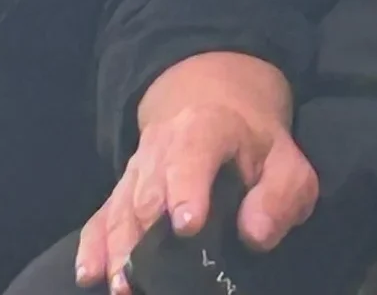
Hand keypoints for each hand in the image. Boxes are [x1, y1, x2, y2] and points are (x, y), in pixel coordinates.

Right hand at [74, 53, 317, 292]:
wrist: (216, 101)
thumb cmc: (255, 144)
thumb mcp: (286, 161)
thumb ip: (280, 195)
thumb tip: (255, 234)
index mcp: (208, 128)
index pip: (194, 152)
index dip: (188, 187)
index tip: (188, 226)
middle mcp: (163, 147)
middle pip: (148, 190)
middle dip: (145, 236)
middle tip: (146, 278)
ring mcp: (138, 169)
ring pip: (122, 207)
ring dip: (119, 248)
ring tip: (123, 286)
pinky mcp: (123, 190)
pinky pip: (102, 215)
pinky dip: (93, 243)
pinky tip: (90, 273)